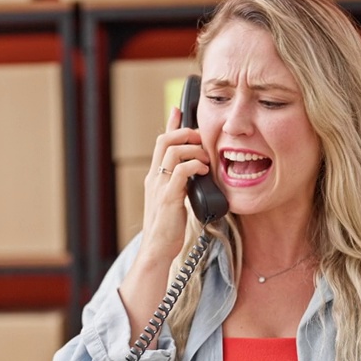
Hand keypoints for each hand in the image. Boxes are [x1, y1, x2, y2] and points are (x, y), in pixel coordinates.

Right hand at [138, 106, 210, 265]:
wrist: (157, 250)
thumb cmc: (168, 228)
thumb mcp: (174, 200)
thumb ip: (180, 184)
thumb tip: (195, 173)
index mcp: (155, 177)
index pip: (161, 142)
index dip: (171, 124)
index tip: (179, 109)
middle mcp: (155, 178)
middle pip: (165, 140)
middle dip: (185, 132)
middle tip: (201, 138)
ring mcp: (160, 187)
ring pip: (172, 151)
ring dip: (193, 149)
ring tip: (206, 158)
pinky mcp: (168, 198)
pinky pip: (181, 171)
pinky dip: (194, 166)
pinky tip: (204, 171)